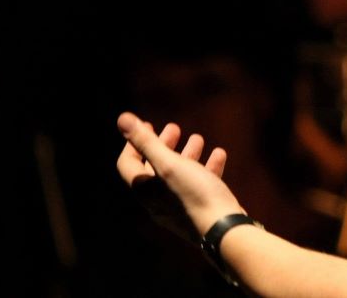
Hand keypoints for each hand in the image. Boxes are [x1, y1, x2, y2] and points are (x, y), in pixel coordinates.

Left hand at [116, 112, 243, 236]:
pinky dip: (206, 167)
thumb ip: (146, 142)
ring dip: (187, 154)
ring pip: (179, 175)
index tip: (147, 125)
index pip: (127, 164)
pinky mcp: (200, 209)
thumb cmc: (194, 195)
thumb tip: (122, 118)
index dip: (133, 143)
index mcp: (145, 190)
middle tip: (174, 128)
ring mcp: (180, 207)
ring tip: (197, 138)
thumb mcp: (168, 164)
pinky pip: (199, 184)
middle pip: (154, 169)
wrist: (224, 229)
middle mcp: (158, 201)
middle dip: (163, 145)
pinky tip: (219, 155)